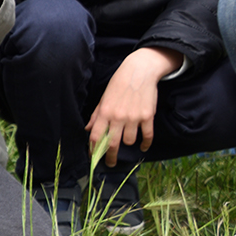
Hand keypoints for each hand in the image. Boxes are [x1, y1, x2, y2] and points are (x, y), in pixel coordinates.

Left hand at [86, 48, 180, 164]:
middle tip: (110, 163)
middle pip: (112, 144)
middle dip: (109, 157)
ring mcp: (133, 117)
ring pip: (129, 141)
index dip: (93, 149)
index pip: (95, 136)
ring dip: (128, 143)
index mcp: (105, 112)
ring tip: (127, 139)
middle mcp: (118, 117)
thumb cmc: (119, 84)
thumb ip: (96, 115)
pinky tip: (143, 146)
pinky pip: (147, 136)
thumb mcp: (103, 98)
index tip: (94, 157)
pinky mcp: (147, 116)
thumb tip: (88, 129)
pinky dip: (145, 144)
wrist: (140, 71)